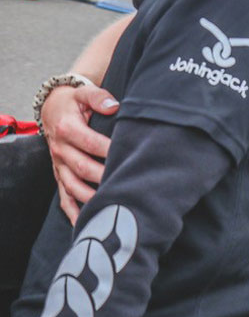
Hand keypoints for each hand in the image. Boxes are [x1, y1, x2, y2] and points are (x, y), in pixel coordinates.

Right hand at [42, 83, 116, 223]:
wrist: (53, 108)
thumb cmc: (74, 102)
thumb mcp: (84, 92)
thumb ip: (99, 98)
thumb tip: (114, 107)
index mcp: (67, 129)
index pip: (90, 142)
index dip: (109, 150)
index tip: (128, 156)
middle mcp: (60, 150)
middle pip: (82, 167)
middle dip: (103, 177)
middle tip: (125, 185)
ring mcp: (59, 165)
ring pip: (73, 186)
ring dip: (91, 198)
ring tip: (111, 206)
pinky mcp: (60, 175)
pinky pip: (64, 197)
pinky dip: (73, 211)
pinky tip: (85, 223)